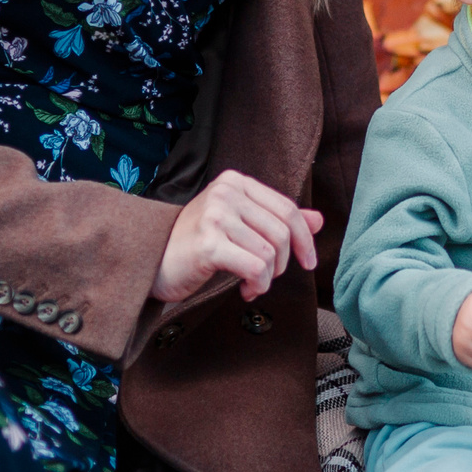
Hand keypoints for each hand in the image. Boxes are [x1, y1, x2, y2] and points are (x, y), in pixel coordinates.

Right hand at [152, 170, 322, 303]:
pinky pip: (256, 267)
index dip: (304, 238)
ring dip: (267, 277)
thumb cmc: (197, 245)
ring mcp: (216, 216)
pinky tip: (245, 290)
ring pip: (271, 252)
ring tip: (252, 284)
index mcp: (235, 182)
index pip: (287, 208)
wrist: (152, 262)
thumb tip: (319, 220)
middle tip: (267, 277)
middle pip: (282, 231)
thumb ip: (277, 220)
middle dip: (283, 262)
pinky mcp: (209, 243)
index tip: (307, 261)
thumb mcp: (240, 225)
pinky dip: (257, 284)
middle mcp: (226, 192)